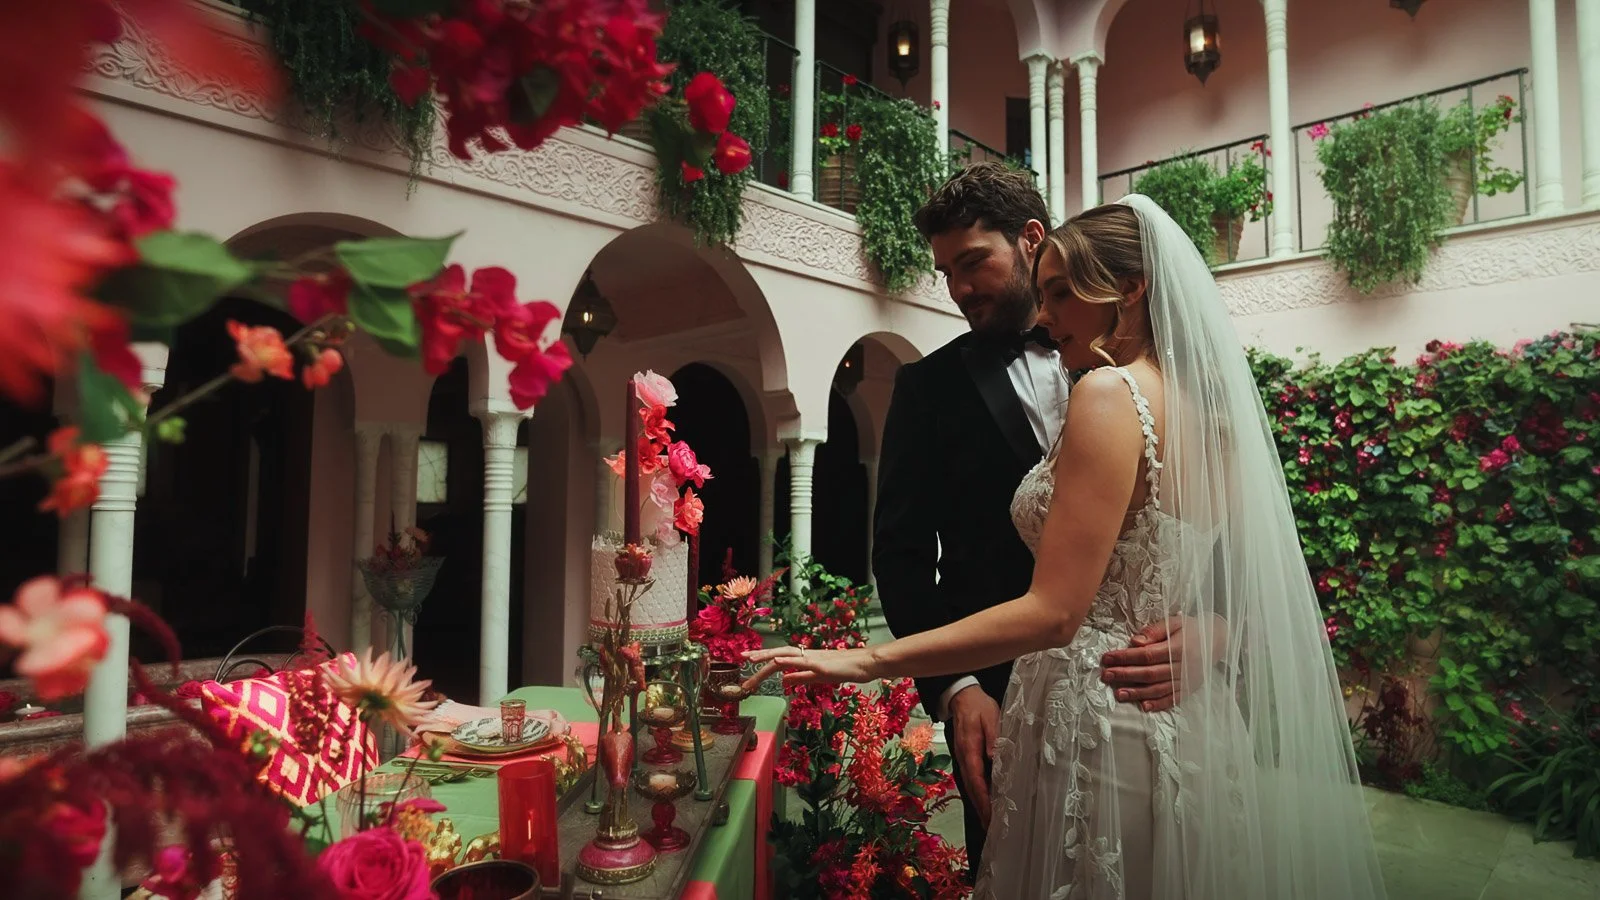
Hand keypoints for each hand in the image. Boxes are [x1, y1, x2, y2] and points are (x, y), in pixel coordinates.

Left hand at [742, 645, 877, 689]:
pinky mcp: (821, 665)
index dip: (763, 660)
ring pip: (786, 655)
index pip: (779, 658)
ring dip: (768, 656)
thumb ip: (801, 678)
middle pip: (778, 654)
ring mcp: (813, 659)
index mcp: (804, 658)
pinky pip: (802, 663)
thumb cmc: (844, 670)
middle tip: (741, 658)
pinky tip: (777, 662)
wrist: (864, 664)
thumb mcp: (818, 677)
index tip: (746, 662)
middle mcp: (806, 655)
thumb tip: (783, 681)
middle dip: (759, 656)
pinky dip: (788, 662)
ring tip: (752, 659)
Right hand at [947, 686, 998, 829]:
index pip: (977, 780)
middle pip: (972, 788)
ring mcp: (962, 758)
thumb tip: (994, 759)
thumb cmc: (979, 706)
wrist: (962, 696)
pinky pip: (971, 779)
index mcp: (970, 749)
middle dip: (981, 809)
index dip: (984, 799)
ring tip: (989, 821)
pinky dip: (977, 793)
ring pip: (970, 786)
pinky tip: (985, 801)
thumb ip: (992, 738)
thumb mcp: (991, 717)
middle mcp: (963, 758)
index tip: (991, 815)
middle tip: (991, 828)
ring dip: (979, 804)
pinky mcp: (965, 757)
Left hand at [1099, 615, 1228, 711]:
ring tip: (1119, 694)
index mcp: (1179, 647)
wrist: (1218, 640)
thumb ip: (1155, 631)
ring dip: (1138, 693)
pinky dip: (1159, 704)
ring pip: (1159, 689)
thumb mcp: (1175, 622)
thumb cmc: (1191, 629)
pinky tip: (1144, 707)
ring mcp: (1188, 680)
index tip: (1107, 658)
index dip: (1125, 658)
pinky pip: (1174, 699)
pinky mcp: (1191, 689)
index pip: (1147, 655)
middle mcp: (1184, 666)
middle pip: (1150, 674)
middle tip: (1106, 676)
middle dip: (1126, 675)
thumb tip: (1135, 642)